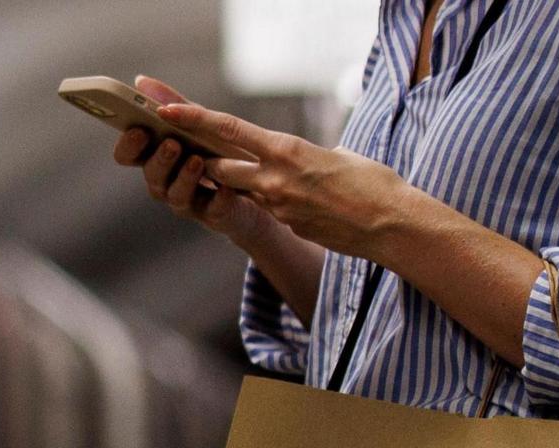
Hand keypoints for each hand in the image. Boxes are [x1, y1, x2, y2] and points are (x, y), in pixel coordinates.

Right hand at [110, 115, 273, 249]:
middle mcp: (167, 183)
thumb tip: (140, 81)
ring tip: (197, 160)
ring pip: (175, 197)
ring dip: (184, 178)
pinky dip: (218, 199)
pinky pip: (213, 211)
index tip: (138, 129)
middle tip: (171, 143)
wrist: (260, 188)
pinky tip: (226, 187)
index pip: (129, 156)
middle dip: (159, 160)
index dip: (128, 146)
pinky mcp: (216, 215)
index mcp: (157, 159)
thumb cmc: (221, 153)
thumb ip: (172, 105)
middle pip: (151, 178)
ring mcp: (190, 202)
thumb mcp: (200, 126)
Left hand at [136, 78, 429, 260]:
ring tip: (240, 171)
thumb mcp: (335, 155)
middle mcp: (274, 178)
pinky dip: (267, 200)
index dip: (194, 119)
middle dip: (204, 158)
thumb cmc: (372, 182)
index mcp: (286, 150)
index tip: (168, 111)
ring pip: (239, 190)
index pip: (229, 129)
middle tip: (189, 147)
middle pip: (220, 166)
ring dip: (234, 182)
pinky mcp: (288, 225)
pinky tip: (290, 199)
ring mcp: (278, 205)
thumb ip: (304, 154)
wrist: (391, 224)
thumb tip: (290, 159)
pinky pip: (267, 209)